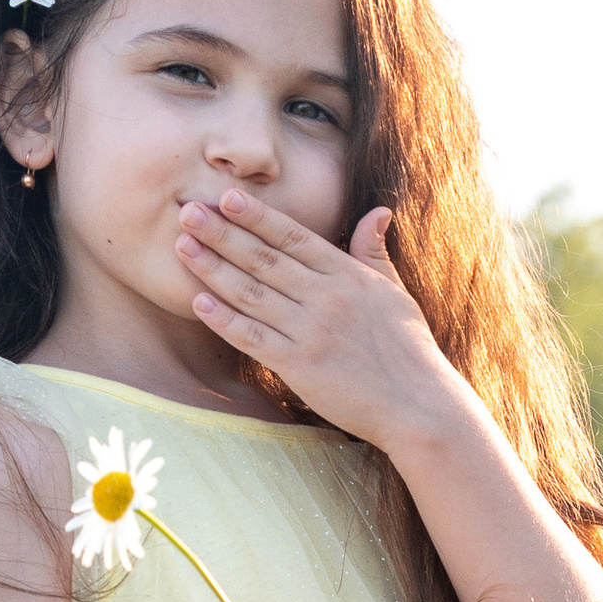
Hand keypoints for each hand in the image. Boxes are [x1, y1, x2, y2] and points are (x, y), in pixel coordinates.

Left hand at [176, 190, 467, 455]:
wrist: (419, 405)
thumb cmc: (408, 349)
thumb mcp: (395, 291)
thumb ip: (374, 251)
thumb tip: (377, 211)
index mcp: (348, 276)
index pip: (294, 238)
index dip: (257, 216)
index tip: (225, 196)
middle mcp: (326, 298)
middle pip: (264, 259)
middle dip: (222, 233)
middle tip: (186, 211)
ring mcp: (312, 332)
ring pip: (252, 294)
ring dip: (213, 269)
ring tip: (183, 247)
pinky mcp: (301, 367)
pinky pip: (254, 338)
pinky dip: (225, 320)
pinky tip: (199, 302)